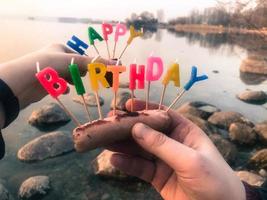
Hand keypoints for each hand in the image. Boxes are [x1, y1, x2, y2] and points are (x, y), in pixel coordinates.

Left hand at [0, 43, 114, 108]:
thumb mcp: (75, 62)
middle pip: (74, 66)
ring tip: (70, 84)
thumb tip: (116, 64)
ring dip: (71, 81)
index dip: (89, 64)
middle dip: (79, 74)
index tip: (98, 73)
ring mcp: (49, 69)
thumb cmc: (50, 65)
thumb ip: (95, 64)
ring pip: (67, 76)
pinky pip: (59, 84)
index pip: (80, 56)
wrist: (23, 80)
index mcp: (60, 48)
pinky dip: (63, 87)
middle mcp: (54, 57)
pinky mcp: (45, 81)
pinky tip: (63, 90)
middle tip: (83, 78)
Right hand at [108, 99, 244, 199]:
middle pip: (147, 131)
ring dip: (122, 145)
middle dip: (128, 127)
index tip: (127, 105)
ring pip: (139, 149)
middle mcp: (172, 143)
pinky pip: (139, 168)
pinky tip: (114, 160)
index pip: (163, 115)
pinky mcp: (157, 177)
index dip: (145, 108)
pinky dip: (127, 164)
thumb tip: (137, 128)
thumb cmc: (213, 180)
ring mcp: (163, 160)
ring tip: (104, 141)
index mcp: (185, 132)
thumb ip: (163, 145)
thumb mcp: (190, 160)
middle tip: (108, 124)